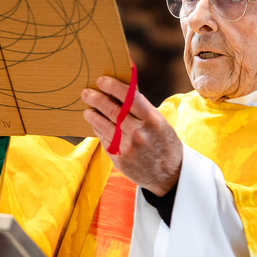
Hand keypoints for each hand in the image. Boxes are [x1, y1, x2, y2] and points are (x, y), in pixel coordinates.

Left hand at [81, 76, 182, 195]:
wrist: (170, 176)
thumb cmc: (165, 144)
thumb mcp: (161, 124)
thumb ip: (142, 110)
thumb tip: (119, 93)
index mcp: (153, 120)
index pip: (129, 97)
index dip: (113, 87)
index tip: (101, 81)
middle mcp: (140, 133)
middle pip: (113, 110)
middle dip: (97, 99)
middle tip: (86, 92)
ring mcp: (128, 147)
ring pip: (105, 125)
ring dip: (93, 115)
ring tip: (87, 110)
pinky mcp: (119, 159)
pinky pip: (104, 140)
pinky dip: (98, 130)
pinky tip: (95, 125)